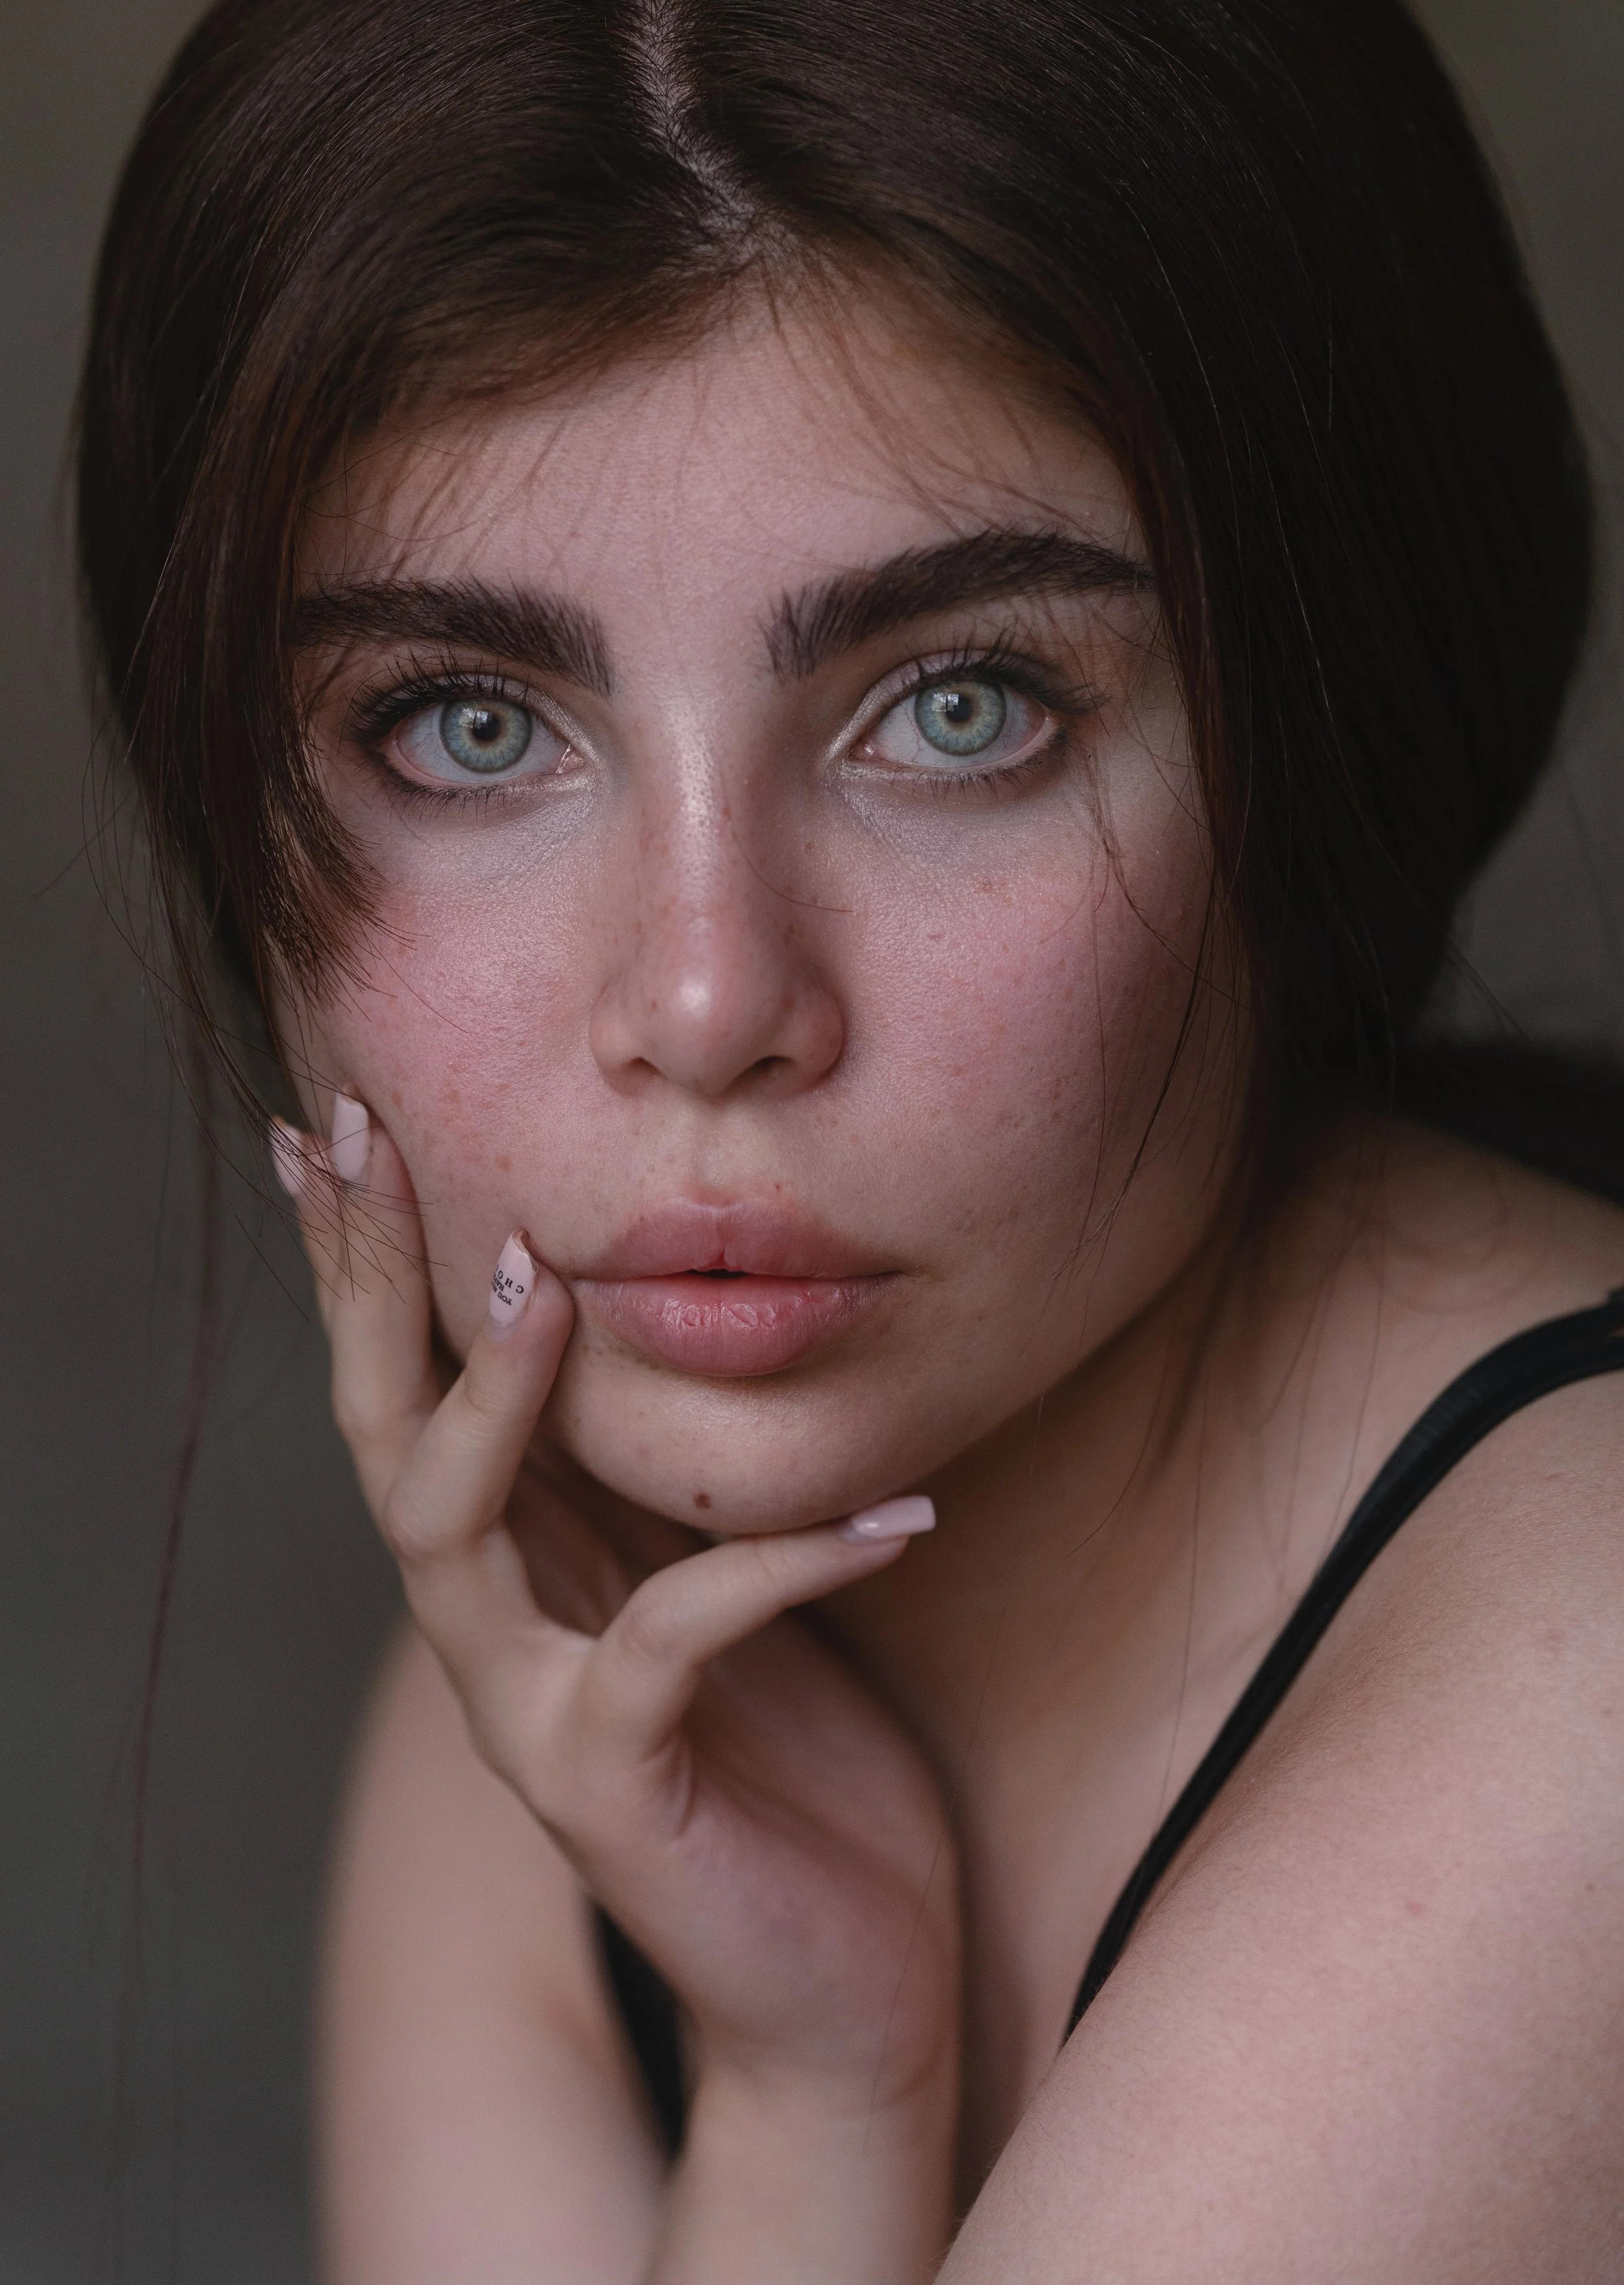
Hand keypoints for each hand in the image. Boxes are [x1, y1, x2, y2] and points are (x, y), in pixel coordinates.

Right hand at [277, 1103, 960, 2274]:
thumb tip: (653, 1323)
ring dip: (492, 1395)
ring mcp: (534, 1711)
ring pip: (450, 1527)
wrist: (841, 1989)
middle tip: (363, 1135)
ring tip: (545, 1282)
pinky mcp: (611, 1786)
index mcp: (515, 1564)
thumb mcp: (716, 1579)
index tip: (338, 1119)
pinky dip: (789, 1557)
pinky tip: (899, 1508)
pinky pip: (680, 1633)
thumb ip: (653, 1485)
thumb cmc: (794, 1769)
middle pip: (383, 1430)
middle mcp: (488, 1628)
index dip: (364, 1257)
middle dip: (367, 1282)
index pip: (410, 1386)